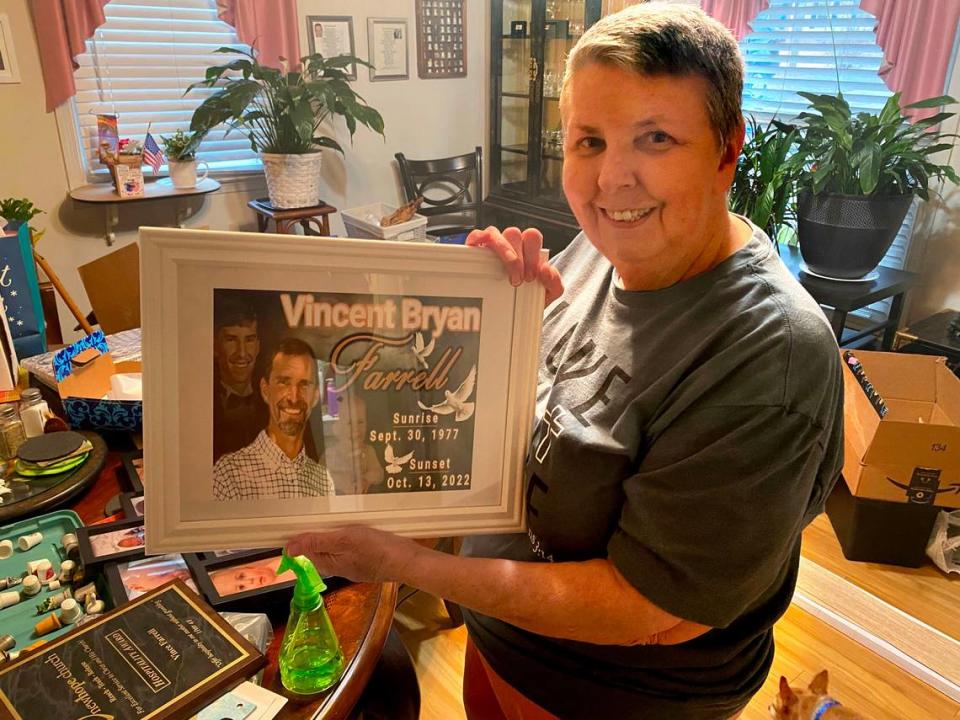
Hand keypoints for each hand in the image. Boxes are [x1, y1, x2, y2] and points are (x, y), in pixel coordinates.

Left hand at [285, 525, 418, 583]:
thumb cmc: (375, 549)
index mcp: (331, 563)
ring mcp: (355, 566)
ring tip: (333, 522)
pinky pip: (350, 552)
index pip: (306, 553)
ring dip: (331, 539)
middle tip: (314, 519)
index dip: (300, 540)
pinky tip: (354, 532)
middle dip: (314, 539)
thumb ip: (317, 542)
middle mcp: (340, 568)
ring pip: (336, 552)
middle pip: (320, 553)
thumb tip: (288, 549)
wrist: (408, 562)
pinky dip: (346, 541)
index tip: (297, 523)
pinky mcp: (368, 563)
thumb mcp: (344, 540)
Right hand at [467, 226, 563, 305]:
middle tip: (520, 279)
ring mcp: (492, 244)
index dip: (533, 255)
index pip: (532, 237)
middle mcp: (510, 243)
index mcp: (527, 249)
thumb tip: (546, 269)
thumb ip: (554, 283)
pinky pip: (476, 235)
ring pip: (496, 234)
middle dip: (519, 257)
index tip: (531, 277)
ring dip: (505, 253)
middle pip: (514, 233)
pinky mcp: (475, 248)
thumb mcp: (545, 295)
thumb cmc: (523, 300)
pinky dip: (480, 240)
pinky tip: (484, 254)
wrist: (505, 316)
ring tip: (508, 275)